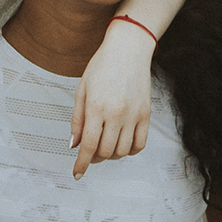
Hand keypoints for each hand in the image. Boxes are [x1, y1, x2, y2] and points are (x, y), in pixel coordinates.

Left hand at [70, 21, 154, 179]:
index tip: (77, 172)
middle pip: (105, 151)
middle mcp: (116, 114)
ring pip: (122, 151)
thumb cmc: (102, 66)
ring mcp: (133, 115)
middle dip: (94, 158)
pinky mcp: (146, 114)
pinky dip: (130, 150)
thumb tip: (74, 144)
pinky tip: (122, 144)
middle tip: (89, 154)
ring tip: (104, 146)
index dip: (81, 163)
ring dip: (111, 155)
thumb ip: (77, 120)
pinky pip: (140, 144)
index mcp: (96, 108)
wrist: (128, 50)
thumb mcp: (81, 91)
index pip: (88, 146)